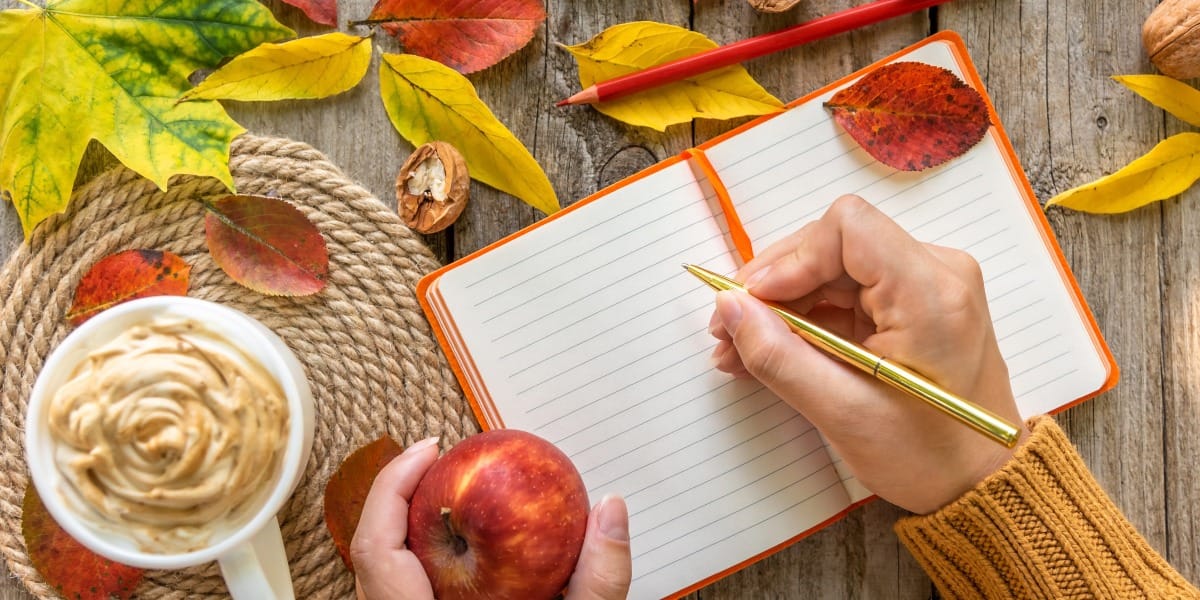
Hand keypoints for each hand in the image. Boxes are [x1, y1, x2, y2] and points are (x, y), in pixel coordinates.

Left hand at [351, 437, 631, 599]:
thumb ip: (598, 582)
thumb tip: (611, 511)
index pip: (377, 548)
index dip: (393, 487)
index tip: (430, 450)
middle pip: (368, 554)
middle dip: (398, 496)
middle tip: (439, 461)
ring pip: (378, 579)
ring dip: (405, 530)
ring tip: (444, 497)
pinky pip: (397, 594)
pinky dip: (418, 563)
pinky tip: (459, 555)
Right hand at [709, 195, 1025, 513]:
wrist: (980, 481)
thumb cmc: (928, 456)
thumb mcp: (842, 412)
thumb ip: (779, 356)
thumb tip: (728, 307)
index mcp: (930, 292)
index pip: (848, 228)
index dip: (790, 259)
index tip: (752, 302)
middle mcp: (936, 272)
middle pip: (834, 244)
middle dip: (775, 285)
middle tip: (728, 329)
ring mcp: (926, 284)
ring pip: (833, 267)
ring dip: (783, 305)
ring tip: (739, 349)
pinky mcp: (913, 302)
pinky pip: (846, 291)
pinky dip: (806, 317)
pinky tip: (771, 350)